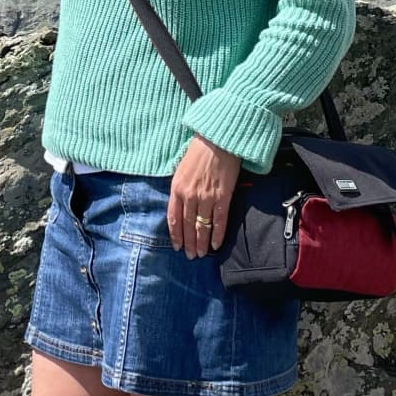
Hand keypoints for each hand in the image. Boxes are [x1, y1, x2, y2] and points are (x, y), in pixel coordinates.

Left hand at [169, 135, 240, 256]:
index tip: (177, 246)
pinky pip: (219, 220)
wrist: (219, 140)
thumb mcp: (181, 169)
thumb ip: (180, 188)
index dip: (175, 234)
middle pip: (187, 225)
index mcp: (176, 188)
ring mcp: (206, 197)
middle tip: (190, 256)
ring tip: (201, 254)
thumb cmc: (199, 151)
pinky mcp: (222, 197)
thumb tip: (180, 205)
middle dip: (188, 243)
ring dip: (201, 243)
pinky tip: (216, 244)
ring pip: (202, 226)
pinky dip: (217, 234)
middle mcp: (189, 195)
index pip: (173, 218)